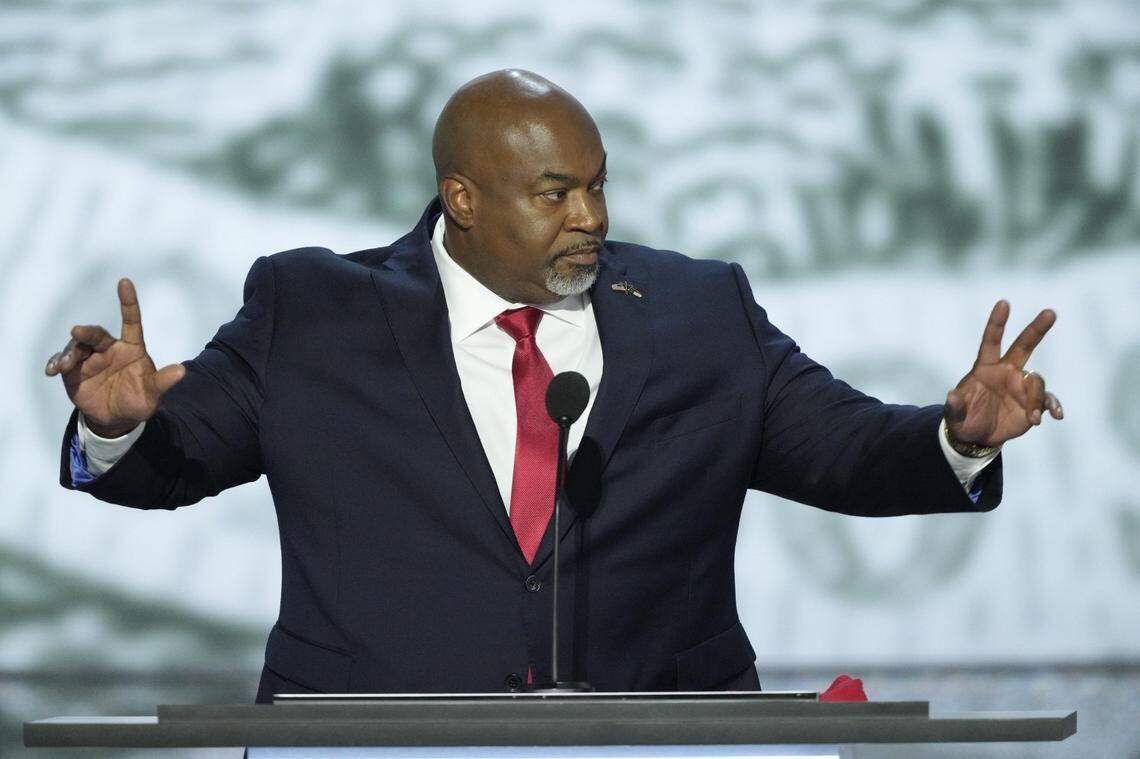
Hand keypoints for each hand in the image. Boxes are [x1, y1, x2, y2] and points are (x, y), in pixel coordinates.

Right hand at [44, 278, 185, 437]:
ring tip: (65, 365)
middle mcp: (109, 349)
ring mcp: (89, 359)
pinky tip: (52, 371)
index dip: (128, 302)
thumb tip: (182, 371)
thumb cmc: (139, 401)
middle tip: (78, 331)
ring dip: (69, 353)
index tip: (124, 282)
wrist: (118, 419)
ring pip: (76, 347)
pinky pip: (61, 362)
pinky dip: (55, 363)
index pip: (131, 321)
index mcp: (131, 349)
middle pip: (97, 334)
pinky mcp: (73, 371)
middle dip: (87, 332)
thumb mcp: (153, 394)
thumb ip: (163, 382)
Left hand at [945, 300, 1062, 447]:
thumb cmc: (963, 421)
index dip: (997, 323)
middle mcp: (1006, 372)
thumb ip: (954, 408)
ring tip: (1033, 417)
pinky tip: (1057, 415)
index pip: (991, 342)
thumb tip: (951, 396)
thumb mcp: (955, 417)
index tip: (1004, 303)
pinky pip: (1048, 399)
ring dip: (1037, 399)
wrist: (978, 437)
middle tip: (1050, 312)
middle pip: (1023, 346)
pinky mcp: (1033, 402)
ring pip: (1036, 382)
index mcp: (985, 369)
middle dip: (1036, 329)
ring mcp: (1021, 386)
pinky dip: (1053, 405)